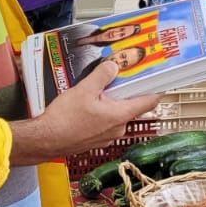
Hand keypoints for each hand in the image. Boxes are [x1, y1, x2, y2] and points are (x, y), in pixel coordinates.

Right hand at [10, 58, 159, 165]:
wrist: (45, 140)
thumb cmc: (63, 120)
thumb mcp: (84, 90)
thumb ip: (102, 76)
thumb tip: (113, 66)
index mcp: (120, 115)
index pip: (148, 102)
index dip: (156, 89)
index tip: (160, 80)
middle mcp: (118, 129)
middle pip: (130, 106)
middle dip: (124, 92)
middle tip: (116, 78)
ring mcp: (107, 137)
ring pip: (116, 115)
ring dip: (110, 103)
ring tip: (95, 92)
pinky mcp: (97, 140)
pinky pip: (105, 123)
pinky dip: (101, 113)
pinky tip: (86, 106)